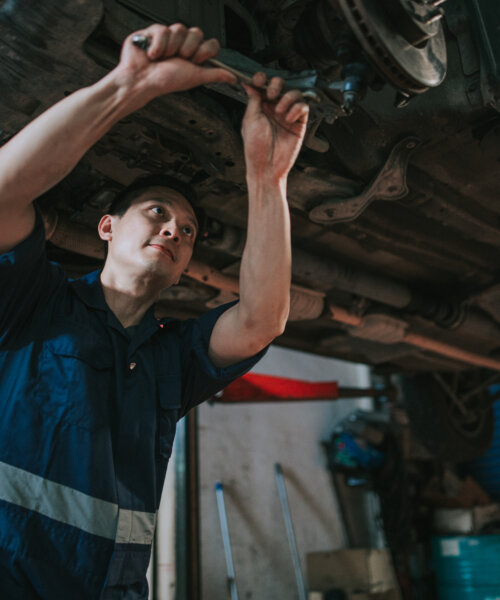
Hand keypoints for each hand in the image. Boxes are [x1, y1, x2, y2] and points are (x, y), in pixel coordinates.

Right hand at [117, 23, 236, 100]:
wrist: (141, 80)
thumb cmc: (164, 81)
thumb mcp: (195, 78)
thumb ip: (214, 75)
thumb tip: (232, 78)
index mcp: (194, 55)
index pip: (210, 43)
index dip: (204, 51)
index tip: (194, 61)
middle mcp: (182, 45)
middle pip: (196, 33)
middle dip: (187, 49)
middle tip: (177, 60)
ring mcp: (168, 38)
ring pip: (179, 28)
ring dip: (171, 48)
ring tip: (163, 58)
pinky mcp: (153, 32)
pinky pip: (163, 29)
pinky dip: (158, 44)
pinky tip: (152, 53)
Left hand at [241, 73, 308, 182]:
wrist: (267, 167)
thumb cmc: (255, 148)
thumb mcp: (250, 120)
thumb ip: (253, 100)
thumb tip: (249, 84)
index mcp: (260, 107)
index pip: (263, 86)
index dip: (262, 79)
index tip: (259, 80)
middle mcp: (274, 109)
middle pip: (280, 85)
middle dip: (276, 85)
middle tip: (271, 95)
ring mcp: (287, 115)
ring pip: (294, 93)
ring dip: (287, 98)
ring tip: (280, 111)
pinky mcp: (299, 124)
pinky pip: (303, 107)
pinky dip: (297, 109)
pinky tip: (288, 119)